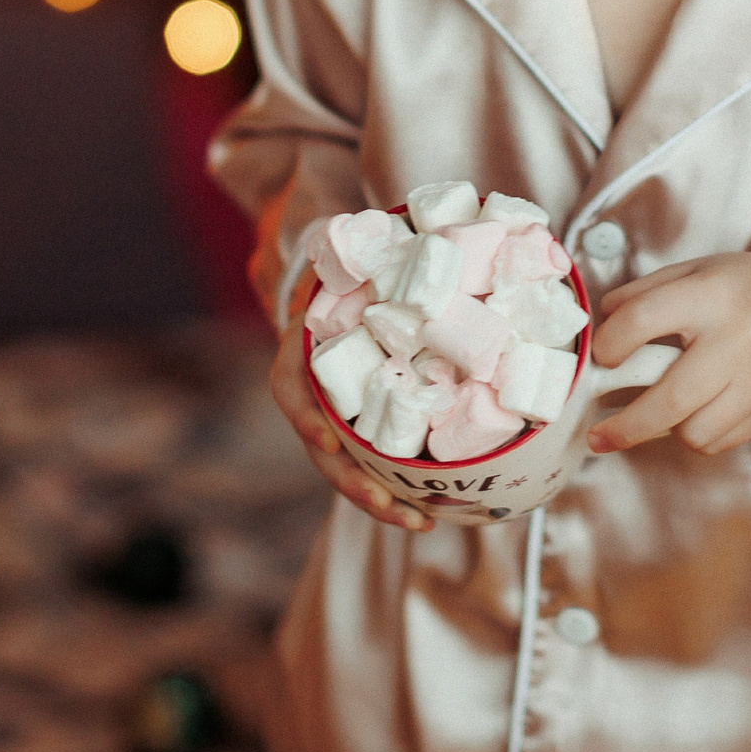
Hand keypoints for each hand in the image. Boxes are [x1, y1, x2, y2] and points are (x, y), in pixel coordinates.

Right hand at [269, 278, 432, 531]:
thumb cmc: (349, 281)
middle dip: (355, 483)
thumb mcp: (352, 269)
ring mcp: (330, 419)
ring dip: (378, 501)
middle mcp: (311, 394)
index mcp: (301, 356)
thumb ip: (386, 263)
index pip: (291, 390)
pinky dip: (391, 492)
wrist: (333, 291)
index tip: (329, 439)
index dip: (308, 419)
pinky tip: (425, 513)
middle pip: (321, 449)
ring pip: (344, 470)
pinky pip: (366, 467)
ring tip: (418, 522)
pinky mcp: (353, 431)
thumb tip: (459, 229)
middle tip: (393, 506)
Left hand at [586, 252, 750, 456]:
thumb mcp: (695, 270)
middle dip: (624, 426)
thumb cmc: (745, 287)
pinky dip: (696, 434)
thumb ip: (643, 294)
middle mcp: (739, 337)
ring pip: (694, 432)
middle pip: (669, 399)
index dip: (610, 345)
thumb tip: (600, 328)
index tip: (602, 358)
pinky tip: (692, 413)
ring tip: (658, 412)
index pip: (642, 320)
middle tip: (598, 434)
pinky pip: (719, 442)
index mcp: (712, 294)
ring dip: (665, 429)